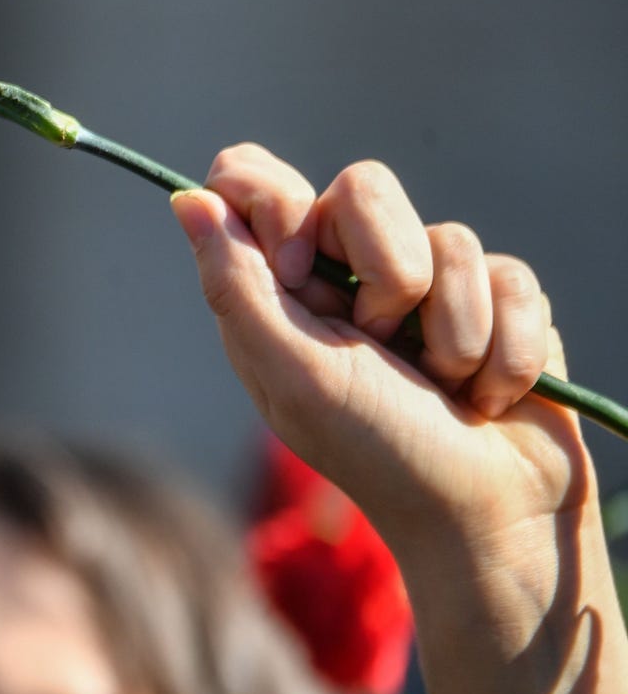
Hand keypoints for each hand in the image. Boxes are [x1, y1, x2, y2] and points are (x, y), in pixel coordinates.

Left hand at [172, 143, 580, 557]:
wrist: (486, 512)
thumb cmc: (377, 451)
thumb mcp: (293, 372)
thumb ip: (237, 285)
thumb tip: (186, 199)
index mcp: (279, 292)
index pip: (254, 182)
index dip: (279, 201)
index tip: (298, 266)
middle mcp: (347, 277)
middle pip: (364, 187)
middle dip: (385, 272)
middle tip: (377, 340)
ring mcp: (428, 285)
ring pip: (449, 235)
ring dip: (448, 328)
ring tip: (441, 384)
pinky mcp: (498, 298)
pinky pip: (507, 273)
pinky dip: (499, 346)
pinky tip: (488, 394)